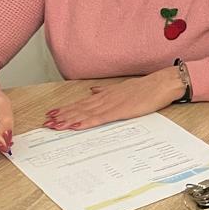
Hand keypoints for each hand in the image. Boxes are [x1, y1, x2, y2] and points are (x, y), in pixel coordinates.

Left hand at [45, 69, 178, 131]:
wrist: (161, 83)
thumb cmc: (147, 88)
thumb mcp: (124, 88)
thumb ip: (107, 91)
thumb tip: (94, 91)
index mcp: (106, 94)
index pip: (82, 103)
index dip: (66, 108)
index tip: (52, 113)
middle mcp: (105, 98)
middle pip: (79, 108)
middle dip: (62, 116)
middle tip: (46, 123)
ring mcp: (111, 104)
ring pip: (85, 113)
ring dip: (68, 120)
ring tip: (54, 125)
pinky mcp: (120, 111)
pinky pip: (99, 118)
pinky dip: (85, 122)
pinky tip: (75, 126)